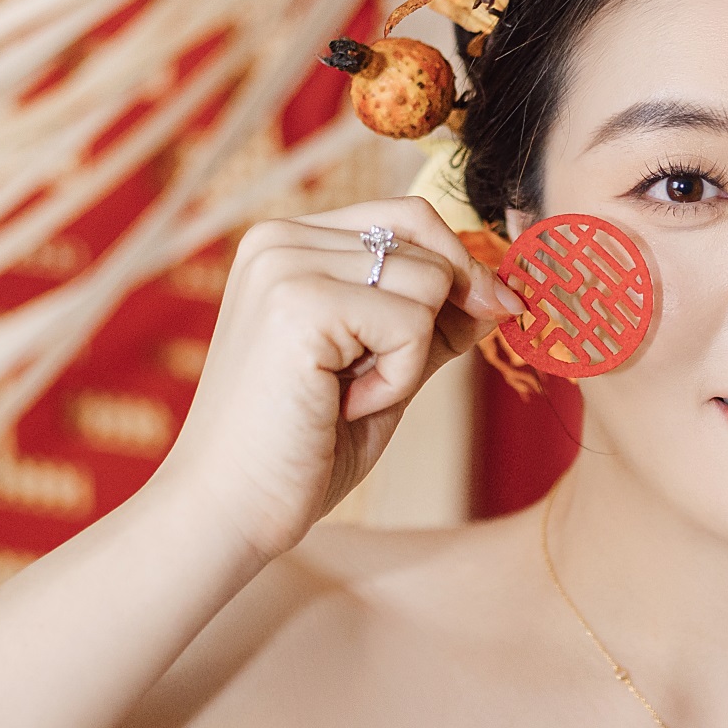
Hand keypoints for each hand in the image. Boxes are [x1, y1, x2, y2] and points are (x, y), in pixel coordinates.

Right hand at [159, 198, 518, 563]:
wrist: (228, 510)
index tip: (491, 312)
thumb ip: (431, 321)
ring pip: (429, 281)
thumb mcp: (382, 368)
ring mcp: (285, 266)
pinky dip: (397, 378)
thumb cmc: (299, 447)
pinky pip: (412, 324)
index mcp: (288, 242)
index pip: (408, 217)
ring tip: (346, 395)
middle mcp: (279, 239)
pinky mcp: (300, 304)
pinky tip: (341, 405)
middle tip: (376, 381)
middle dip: (437, 316)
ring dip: (410, 357)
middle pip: (426, 243)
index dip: (459, 264)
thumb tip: (498, 292)